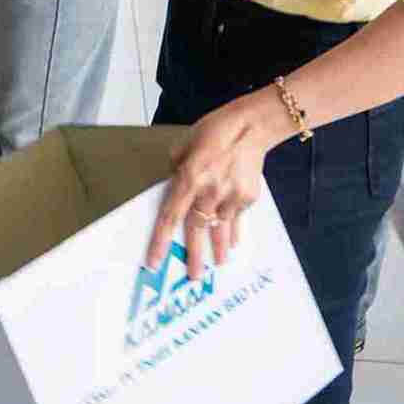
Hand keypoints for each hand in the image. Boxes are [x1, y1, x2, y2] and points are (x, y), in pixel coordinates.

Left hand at [146, 92, 288, 280]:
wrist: (250, 127)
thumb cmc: (213, 131)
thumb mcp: (183, 145)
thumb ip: (176, 169)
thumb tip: (174, 186)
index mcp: (188, 178)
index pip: (170, 216)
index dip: (160, 241)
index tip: (154, 261)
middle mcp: (209, 192)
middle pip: (196, 230)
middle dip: (193, 256)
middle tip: (191, 276)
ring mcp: (230, 197)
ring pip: (220, 230)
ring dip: (217, 250)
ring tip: (215, 267)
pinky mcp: (248, 197)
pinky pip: (236, 219)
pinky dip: (233, 232)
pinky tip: (232, 245)